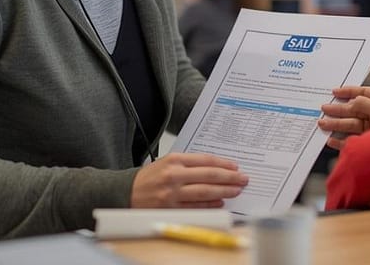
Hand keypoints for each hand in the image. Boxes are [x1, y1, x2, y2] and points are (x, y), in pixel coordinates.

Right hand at [131, 153, 247, 208]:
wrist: (125, 192)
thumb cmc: (148, 178)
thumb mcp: (166, 162)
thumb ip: (188, 163)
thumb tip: (215, 168)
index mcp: (174, 160)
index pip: (205, 160)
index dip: (223, 164)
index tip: (235, 167)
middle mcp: (174, 175)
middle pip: (209, 176)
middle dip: (230, 178)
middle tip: (243, 179)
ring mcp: (172, 193)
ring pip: (205, 192)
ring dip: (224, 191)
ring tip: (236, 190)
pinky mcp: (171, 208)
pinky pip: (196, 206)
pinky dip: (210, 204)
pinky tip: (220, 202)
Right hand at [318, 86, 369, 149]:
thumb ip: (363, 104)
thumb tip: (349, 102)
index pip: (362, 93)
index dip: (347, 92)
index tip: (333, 92)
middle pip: (353, 109)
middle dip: (338, 110)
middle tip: (324, 109)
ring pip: (350, 124)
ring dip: (336, 124)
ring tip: (322, 124)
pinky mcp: (368, 142)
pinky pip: (351, 140)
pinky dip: (340, 141)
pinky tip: (331, 140)